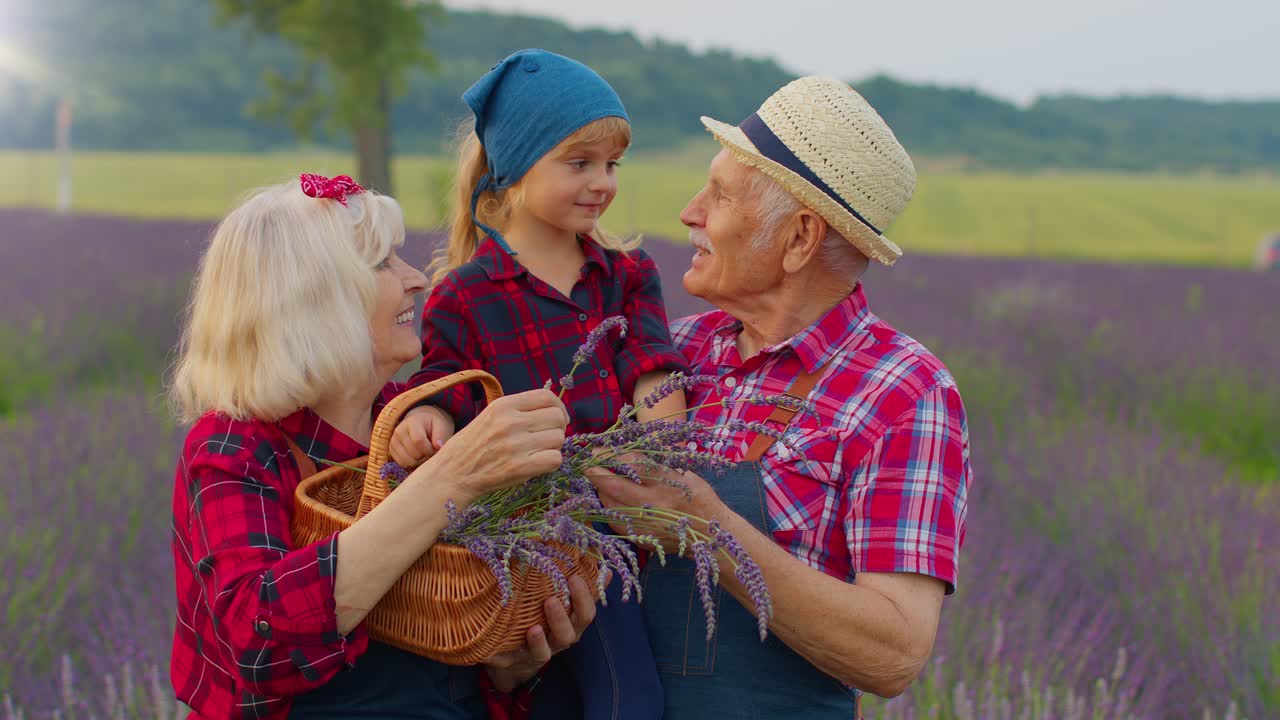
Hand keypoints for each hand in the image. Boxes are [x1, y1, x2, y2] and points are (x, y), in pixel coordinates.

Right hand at [389, 405, 454, 466]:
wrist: (421, 423)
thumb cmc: (433, 426)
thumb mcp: (441, 426)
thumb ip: (441, 436)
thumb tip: (438, 446)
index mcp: (412, 422)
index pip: (418, 441)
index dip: (429, 449)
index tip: (435, 449)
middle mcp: (399, 430)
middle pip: (413, 453)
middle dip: (425, 456)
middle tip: (431, 452)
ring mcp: (393, 441)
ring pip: (406, 461)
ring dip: (419, 462)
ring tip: (425, 454)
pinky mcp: (391, 450)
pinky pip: (401, 463)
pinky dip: (411, 464)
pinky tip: (418, 457)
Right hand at [422, 389, 568, 500]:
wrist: (451, 474)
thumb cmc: (473, 445)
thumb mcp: (491, 416)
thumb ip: (519, 410)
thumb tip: (555, 410)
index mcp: (503, 405)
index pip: (547, 397)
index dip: (559, 407)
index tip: (558, 418)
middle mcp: (511, 421)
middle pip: (557, 417)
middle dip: (557, 428)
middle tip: (546, 439)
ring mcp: (516, 444)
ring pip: (558, 438)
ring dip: (553, 447)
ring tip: (537, 452)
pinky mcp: (520, 467)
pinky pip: (555, 459)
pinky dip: (551, 462)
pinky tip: (537, 464)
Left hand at [482, 574, 598, 691]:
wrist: (516, 652)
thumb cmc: (544, 617)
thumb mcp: (564, 602)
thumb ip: (584, 587)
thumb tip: (605, 570)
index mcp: (572, 625)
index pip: (585, 614)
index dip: (583, 598)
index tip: (575, 577)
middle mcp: (558, 641)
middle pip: (568, 635)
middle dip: (561, 619)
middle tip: (551, 600)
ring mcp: (537, 654)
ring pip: (544, 652)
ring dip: (539, 641)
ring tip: (533, 628)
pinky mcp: (513, 662)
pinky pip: (510, 661)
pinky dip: (503, 655)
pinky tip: (497, 646)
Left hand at [588, 457, 720, 551]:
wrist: (708, 535)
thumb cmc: (697, 497)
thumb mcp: (682, 473)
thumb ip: (655, 463)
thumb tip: (624, 449)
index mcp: (668, 484)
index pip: (632, 464)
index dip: (612, 455)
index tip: (600, 450)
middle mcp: (654, 505)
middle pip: (614, 485)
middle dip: (596, 472)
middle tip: (589, 463)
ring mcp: (644, 525)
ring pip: (610, 504)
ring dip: (601, 489)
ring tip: (602, 479)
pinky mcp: (639, 538)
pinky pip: (614, 520)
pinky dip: (610, 506)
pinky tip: (612, 498)